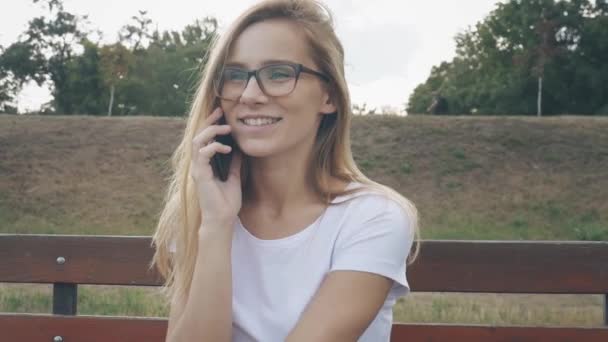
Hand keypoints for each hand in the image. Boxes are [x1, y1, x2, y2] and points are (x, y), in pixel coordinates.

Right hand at [190, 107, 242, 229]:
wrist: (222, 219)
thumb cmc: (226, 202)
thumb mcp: (234, 177)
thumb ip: (234, 164)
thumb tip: (238, 150)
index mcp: (205, 164)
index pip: (204, 139)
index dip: (211, 125)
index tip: (222, 115)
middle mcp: (198, 165)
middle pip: (197, 135)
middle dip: (209, 121)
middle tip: (220, 112)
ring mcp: (197, 169)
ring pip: (197, 141)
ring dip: (211, 132)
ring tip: (227, 129)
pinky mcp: (200, 175)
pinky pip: (202, 154)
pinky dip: (214, 147)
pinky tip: (227, 148)